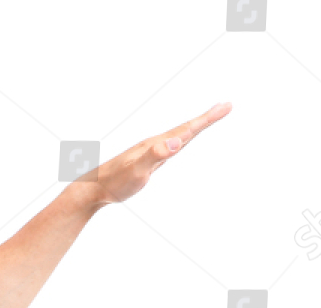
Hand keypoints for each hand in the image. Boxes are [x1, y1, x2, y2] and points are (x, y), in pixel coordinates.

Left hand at [80, 101, 231, 205]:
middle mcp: (155, 144)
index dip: (208, 119)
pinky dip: (181, 140)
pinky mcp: (146, 161)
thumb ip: (155, 155)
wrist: (93, 188)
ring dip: (195, 127)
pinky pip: (170, 147)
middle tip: (226, 107)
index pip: (187, 128)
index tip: (226, 106)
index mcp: (158, 144)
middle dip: (207, 118)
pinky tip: (179, 142)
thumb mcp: (137, 171)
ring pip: (178, 136)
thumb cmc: (114, 182)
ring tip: (208, 120)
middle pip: (186, 128)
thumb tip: (176, 142)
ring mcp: (150, 152)